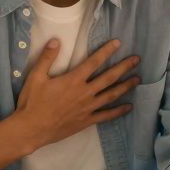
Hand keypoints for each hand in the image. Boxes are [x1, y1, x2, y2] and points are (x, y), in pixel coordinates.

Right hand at [15, 39, 139, 151]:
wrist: (31, 129)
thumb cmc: (32, 102)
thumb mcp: (35, 77)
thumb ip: (47, 58)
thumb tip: (55, 40)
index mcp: (73, 80)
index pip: (94, 62)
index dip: (107, 51)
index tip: (118, 43)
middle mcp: (85, 92)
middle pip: (109, 77)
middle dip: (124, 67)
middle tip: (137, 60)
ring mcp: (88, 107)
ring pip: (112, 95)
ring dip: (126, 86)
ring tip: (138, 79)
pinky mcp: (87, 120)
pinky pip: (106, 115)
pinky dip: (119, 111)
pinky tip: (129, 107)